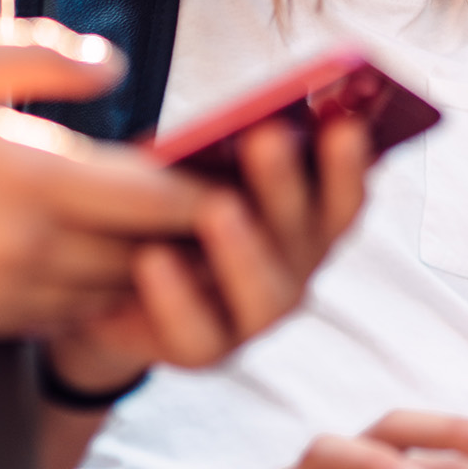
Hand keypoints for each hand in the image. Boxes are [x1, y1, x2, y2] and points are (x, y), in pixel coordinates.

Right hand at [0, 18, 208, 337]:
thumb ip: (47, 55)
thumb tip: (121, 69)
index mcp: (27, 177)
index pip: (154, 198)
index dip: (206, 188)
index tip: (242, 169)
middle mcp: (23, 250)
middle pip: (145, 254)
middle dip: (186, 232)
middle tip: (228, 201)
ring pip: (109, 292)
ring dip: (142, 266)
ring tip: (174, 230)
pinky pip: (62, 316)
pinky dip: (92, 290)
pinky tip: (103, 256)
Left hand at [43, 115, 372, 387]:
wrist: (117, 283)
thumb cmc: (175, 205)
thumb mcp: (201, 169)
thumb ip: (230, 149)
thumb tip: (242, 117)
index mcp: (311, 220)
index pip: (345, 195)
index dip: (350, 163)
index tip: (343, 124)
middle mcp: (297, 270)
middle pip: (305, 233)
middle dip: (285, 184)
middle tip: (266, 138)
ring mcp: (257, 316)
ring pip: (265, 292)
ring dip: (244, 248)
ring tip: (217, 208)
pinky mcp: (206, 350)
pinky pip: (197, 331)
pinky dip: (176, 296)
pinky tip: (153, 258)